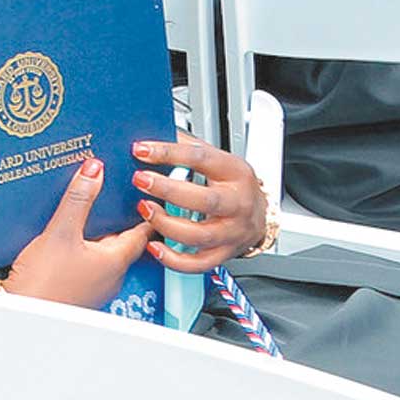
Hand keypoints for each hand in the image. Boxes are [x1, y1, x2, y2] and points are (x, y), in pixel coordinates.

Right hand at [0, 155, 153, 308]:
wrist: (19, 314)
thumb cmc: (45, 285)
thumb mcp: (60, 232)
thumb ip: (78, 199)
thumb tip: (94, 171)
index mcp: (115, 261)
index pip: (141, 233)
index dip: (146, 212)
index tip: (150, 195)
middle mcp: (108, 276)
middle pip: (121, 242)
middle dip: (119, 220)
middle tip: (118, 197)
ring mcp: (92, 285)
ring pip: (103, 253)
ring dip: (98, 234)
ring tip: (89, 213)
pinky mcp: (74, 288)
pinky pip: (85, 262)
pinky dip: (81, 246)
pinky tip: (66, 238)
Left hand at [131, 133, 270, 270]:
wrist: (259, 213)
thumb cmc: (231, 183)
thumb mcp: (215, 159)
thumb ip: (185, 147)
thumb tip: (150, 135)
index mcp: (234, 172)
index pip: (200, 158)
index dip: (168, 152)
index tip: (141, 149)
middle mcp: (238, 203)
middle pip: (205, 200)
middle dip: (168, 190)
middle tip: (140, 180)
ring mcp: (233, 232)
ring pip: (200, 235)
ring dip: (167, 224)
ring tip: (145, 210)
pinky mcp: (224, 253)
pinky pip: (198, 263)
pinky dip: (174, 259)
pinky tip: (155, 247)